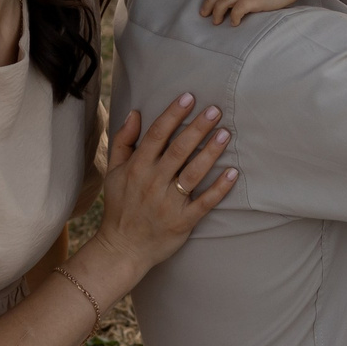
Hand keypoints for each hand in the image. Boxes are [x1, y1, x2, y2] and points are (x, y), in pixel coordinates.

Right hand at [72, 95, 237, 296]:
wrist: (122, 248)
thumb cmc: (120, 206)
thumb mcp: (113, 172)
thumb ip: (122, 141)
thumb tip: (135, 113)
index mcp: (137, 168)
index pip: (157, 135)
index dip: (173, 115)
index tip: (189, 97)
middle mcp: (153, 182)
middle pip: (179, 150)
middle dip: (198, 128)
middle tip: (215, 109)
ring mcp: (169, 202)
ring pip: (193, 173)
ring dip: (210, 152)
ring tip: (225, 133)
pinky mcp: (183, 221)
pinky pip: (204, 202)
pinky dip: (219, 188)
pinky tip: (233, 173)